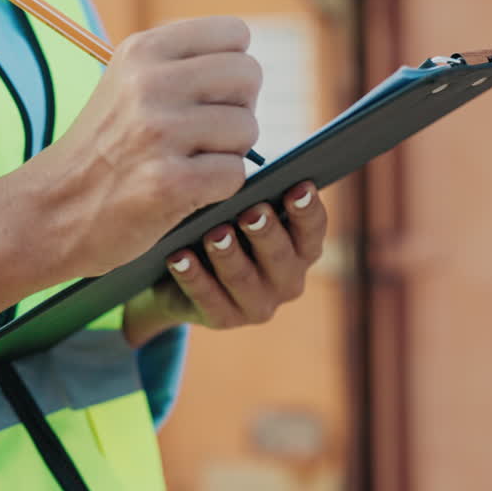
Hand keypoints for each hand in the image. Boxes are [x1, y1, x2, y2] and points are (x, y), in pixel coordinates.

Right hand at [11, 17, 261, 278]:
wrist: (50, 211)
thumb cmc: (105, 150)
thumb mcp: (128, 84)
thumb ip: (182, 66)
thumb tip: (250, 69)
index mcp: (142, 50)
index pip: (235, 34)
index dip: (231, 71)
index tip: (205, 97)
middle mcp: (150, 83)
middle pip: (249, 76)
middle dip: (237, 109)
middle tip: (201, 135)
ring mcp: (158, 131)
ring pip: (247, 128)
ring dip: (227, 153)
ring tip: (185, 163)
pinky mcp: (169, 181)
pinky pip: (235, 174)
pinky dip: (218, 188)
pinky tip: (183, 190)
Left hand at [123, 182, 327, 344]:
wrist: (185, 276)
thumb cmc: (224, 225)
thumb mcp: (242, 211)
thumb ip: (255, 196)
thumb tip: (243, 171)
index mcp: (302, 249)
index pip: (313, 229)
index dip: (307, 210)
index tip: (298, 187)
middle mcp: (288, 280)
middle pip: (280, 256)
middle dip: (266, 232)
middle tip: (252, 211)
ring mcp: (258, 304)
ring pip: (243, 278)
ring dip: (228, 255)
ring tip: (214, 233)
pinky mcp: (224, 319)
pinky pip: (207, 298)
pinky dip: (193, 276)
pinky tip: (179, 257)